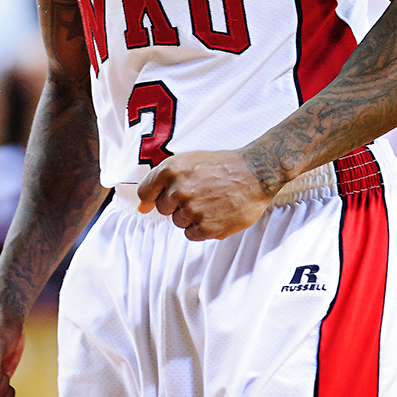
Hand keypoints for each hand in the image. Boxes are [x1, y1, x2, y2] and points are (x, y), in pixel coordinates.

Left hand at [137, 149, 273, 240]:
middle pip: (162, 209)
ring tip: (211, 201)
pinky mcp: (206, 228)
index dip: (155, 195)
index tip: (169, 194)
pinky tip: (216, 212)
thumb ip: (162, 182)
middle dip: (177, 204)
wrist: (255, 173)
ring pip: (178, 222)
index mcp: (171, 169)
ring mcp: (192, 209)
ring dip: (192, 216)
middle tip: (199, 192)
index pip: (145, 193)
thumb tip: (142, 208)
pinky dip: (202, 227)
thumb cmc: (222, 166)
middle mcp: (179, 189)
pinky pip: (191, 234)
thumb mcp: (189, 162)